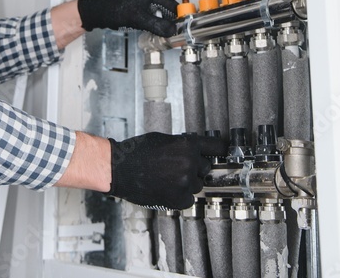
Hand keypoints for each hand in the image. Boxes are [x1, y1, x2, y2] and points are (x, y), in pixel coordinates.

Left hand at [77, 0, 177, 36]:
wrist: (94, 9)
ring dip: (159, 23)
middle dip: (167, 22)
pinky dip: (150, 22)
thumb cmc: (113, 9)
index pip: (172, 5)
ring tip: (159, 34)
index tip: (179, 31)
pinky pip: (149, 14)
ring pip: (157, 12)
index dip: (177, 19)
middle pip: (166, 9)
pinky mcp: (136, 4)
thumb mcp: (138, 19)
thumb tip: (172, 30)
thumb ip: (157, 25)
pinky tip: (148, 30)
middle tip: (169, 35)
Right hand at [107, 132, 226, 208]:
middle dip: (195, 169)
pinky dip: (180, 197)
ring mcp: (185, 182)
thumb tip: (195, 150)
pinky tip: (166, 189)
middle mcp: (189, 163)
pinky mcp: (178, 199)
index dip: (218, 151)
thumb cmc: (136, 153)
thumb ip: (182, 145)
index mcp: (187, 145)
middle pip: (206, 168)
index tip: (221, 154)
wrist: (118, 169)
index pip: (217, 148)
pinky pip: (189, 199)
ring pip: (197, 185)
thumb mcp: (163, 140)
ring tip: (167, 178)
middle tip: (177, 168)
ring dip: (186, 183)